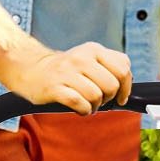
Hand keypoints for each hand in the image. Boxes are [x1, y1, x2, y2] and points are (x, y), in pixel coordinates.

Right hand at [5, 38, 132, 113]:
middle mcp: (81, 58)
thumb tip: (128, 85)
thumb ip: (111, 66)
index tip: (120, 96)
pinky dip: (84, 111)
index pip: (123, 68)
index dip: (126, 87)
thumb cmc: (66, 70)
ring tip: (87, 104)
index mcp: (94, 50)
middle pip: (111, 85)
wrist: (31, 69)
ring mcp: (67, 72)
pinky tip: (79, 108)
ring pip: (96, 96)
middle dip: (109, 98)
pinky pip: (80, 103)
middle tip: (98, 99)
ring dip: (95, 106)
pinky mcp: (55, 87)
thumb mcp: (90, 58)